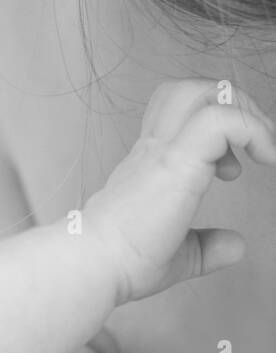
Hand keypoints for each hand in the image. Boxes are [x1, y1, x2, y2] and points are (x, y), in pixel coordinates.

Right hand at [85, 79, 275, 303]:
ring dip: (243, 110)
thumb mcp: (178, 253)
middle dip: (235, 105)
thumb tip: (235, 245)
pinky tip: (265, 159)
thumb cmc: (121, 261)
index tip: (235, 170)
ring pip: (202, 90)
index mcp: (151, 164)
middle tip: (252, 145)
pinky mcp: (177, 161)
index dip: (218, 127)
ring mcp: (164, 150)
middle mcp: (155, 148)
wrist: (93, 264)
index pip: (180, 113)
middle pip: (191, 88)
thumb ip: (207, 245)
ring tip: (259, 147)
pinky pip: (222, 120)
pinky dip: (253, 131)